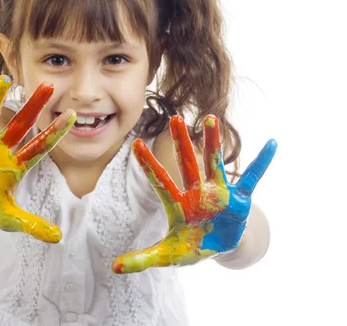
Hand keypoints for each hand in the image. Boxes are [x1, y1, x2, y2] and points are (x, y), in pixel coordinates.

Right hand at [0, 75, 75, 242]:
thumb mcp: (8, 218)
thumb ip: (31, 225)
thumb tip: (58, 237)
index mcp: (15, 165)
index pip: (39, 147)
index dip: (55, 132)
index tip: (73, 115)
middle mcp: (0, 149)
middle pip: (20, 124)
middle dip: (34, 107)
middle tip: (50, 85)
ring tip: (4, 79)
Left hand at [111, 115, 276, 272]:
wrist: (219, 248)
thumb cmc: (191, 247)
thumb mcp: (167, 256)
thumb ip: (142, 259)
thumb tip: (113, 268)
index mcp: (179, 204)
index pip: (160, 181)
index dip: (149, 164)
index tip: (135, 143)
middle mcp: (197, 193)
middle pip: (187, 164)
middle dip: (181, 142)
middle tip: (174, 117)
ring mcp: (219, 193)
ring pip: (215, 163)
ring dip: (213, 142)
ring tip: (210, 118)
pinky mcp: (240, 199)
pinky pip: (252, 178)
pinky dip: (262, 162)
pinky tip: (272, 144)